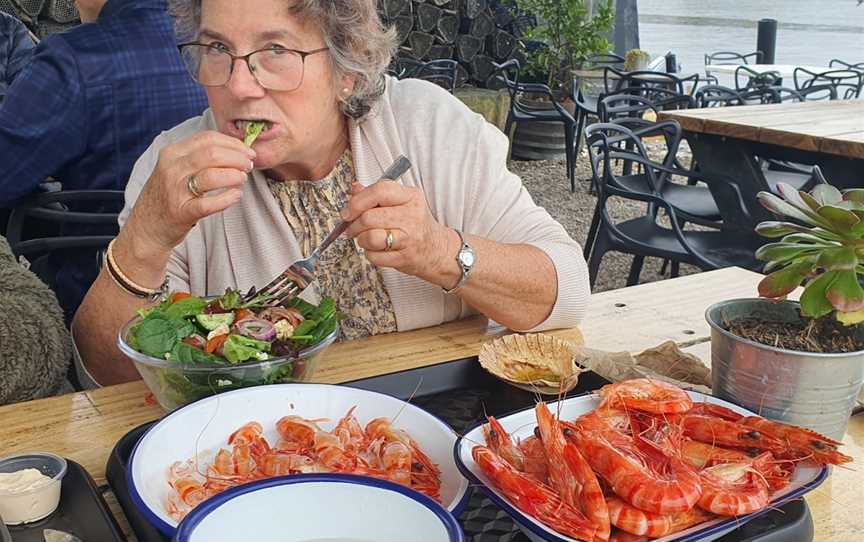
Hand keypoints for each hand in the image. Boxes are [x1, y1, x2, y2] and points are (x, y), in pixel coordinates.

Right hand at [125, 131, 255, 257]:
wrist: (146, 228)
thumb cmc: (167, 197)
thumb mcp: (175, 169)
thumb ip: (198, 157)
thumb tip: (234, 148)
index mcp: (172, 153)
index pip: (207, 138)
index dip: (232, 143)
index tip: (247, 151)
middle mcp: (171, 168)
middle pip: (213, 154)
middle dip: (238, 158)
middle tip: (248, 166)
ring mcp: (175, 190)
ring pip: (212, 175)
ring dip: (234, 176)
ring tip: (242, 180)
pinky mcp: (181, 213)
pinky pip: (209, 203)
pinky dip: (228, 198)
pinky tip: (236, 196)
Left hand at [342, 181, 458, 284]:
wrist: (437, 250)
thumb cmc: (415, 224)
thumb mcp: (402, 202)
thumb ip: (377, 194)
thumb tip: (355, 188)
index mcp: (411, 197)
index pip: (380, 191)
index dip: (357, 201)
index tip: (348, 211)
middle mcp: (412, 216)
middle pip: (369, 217)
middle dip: (354, 225)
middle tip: (353, 228)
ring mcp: (409, 238)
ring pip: (370, 238)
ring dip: (361, 240)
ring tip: (365, 239)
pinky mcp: (405, 258)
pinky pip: (374, 257)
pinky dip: (370, 254)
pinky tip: (376, 250)